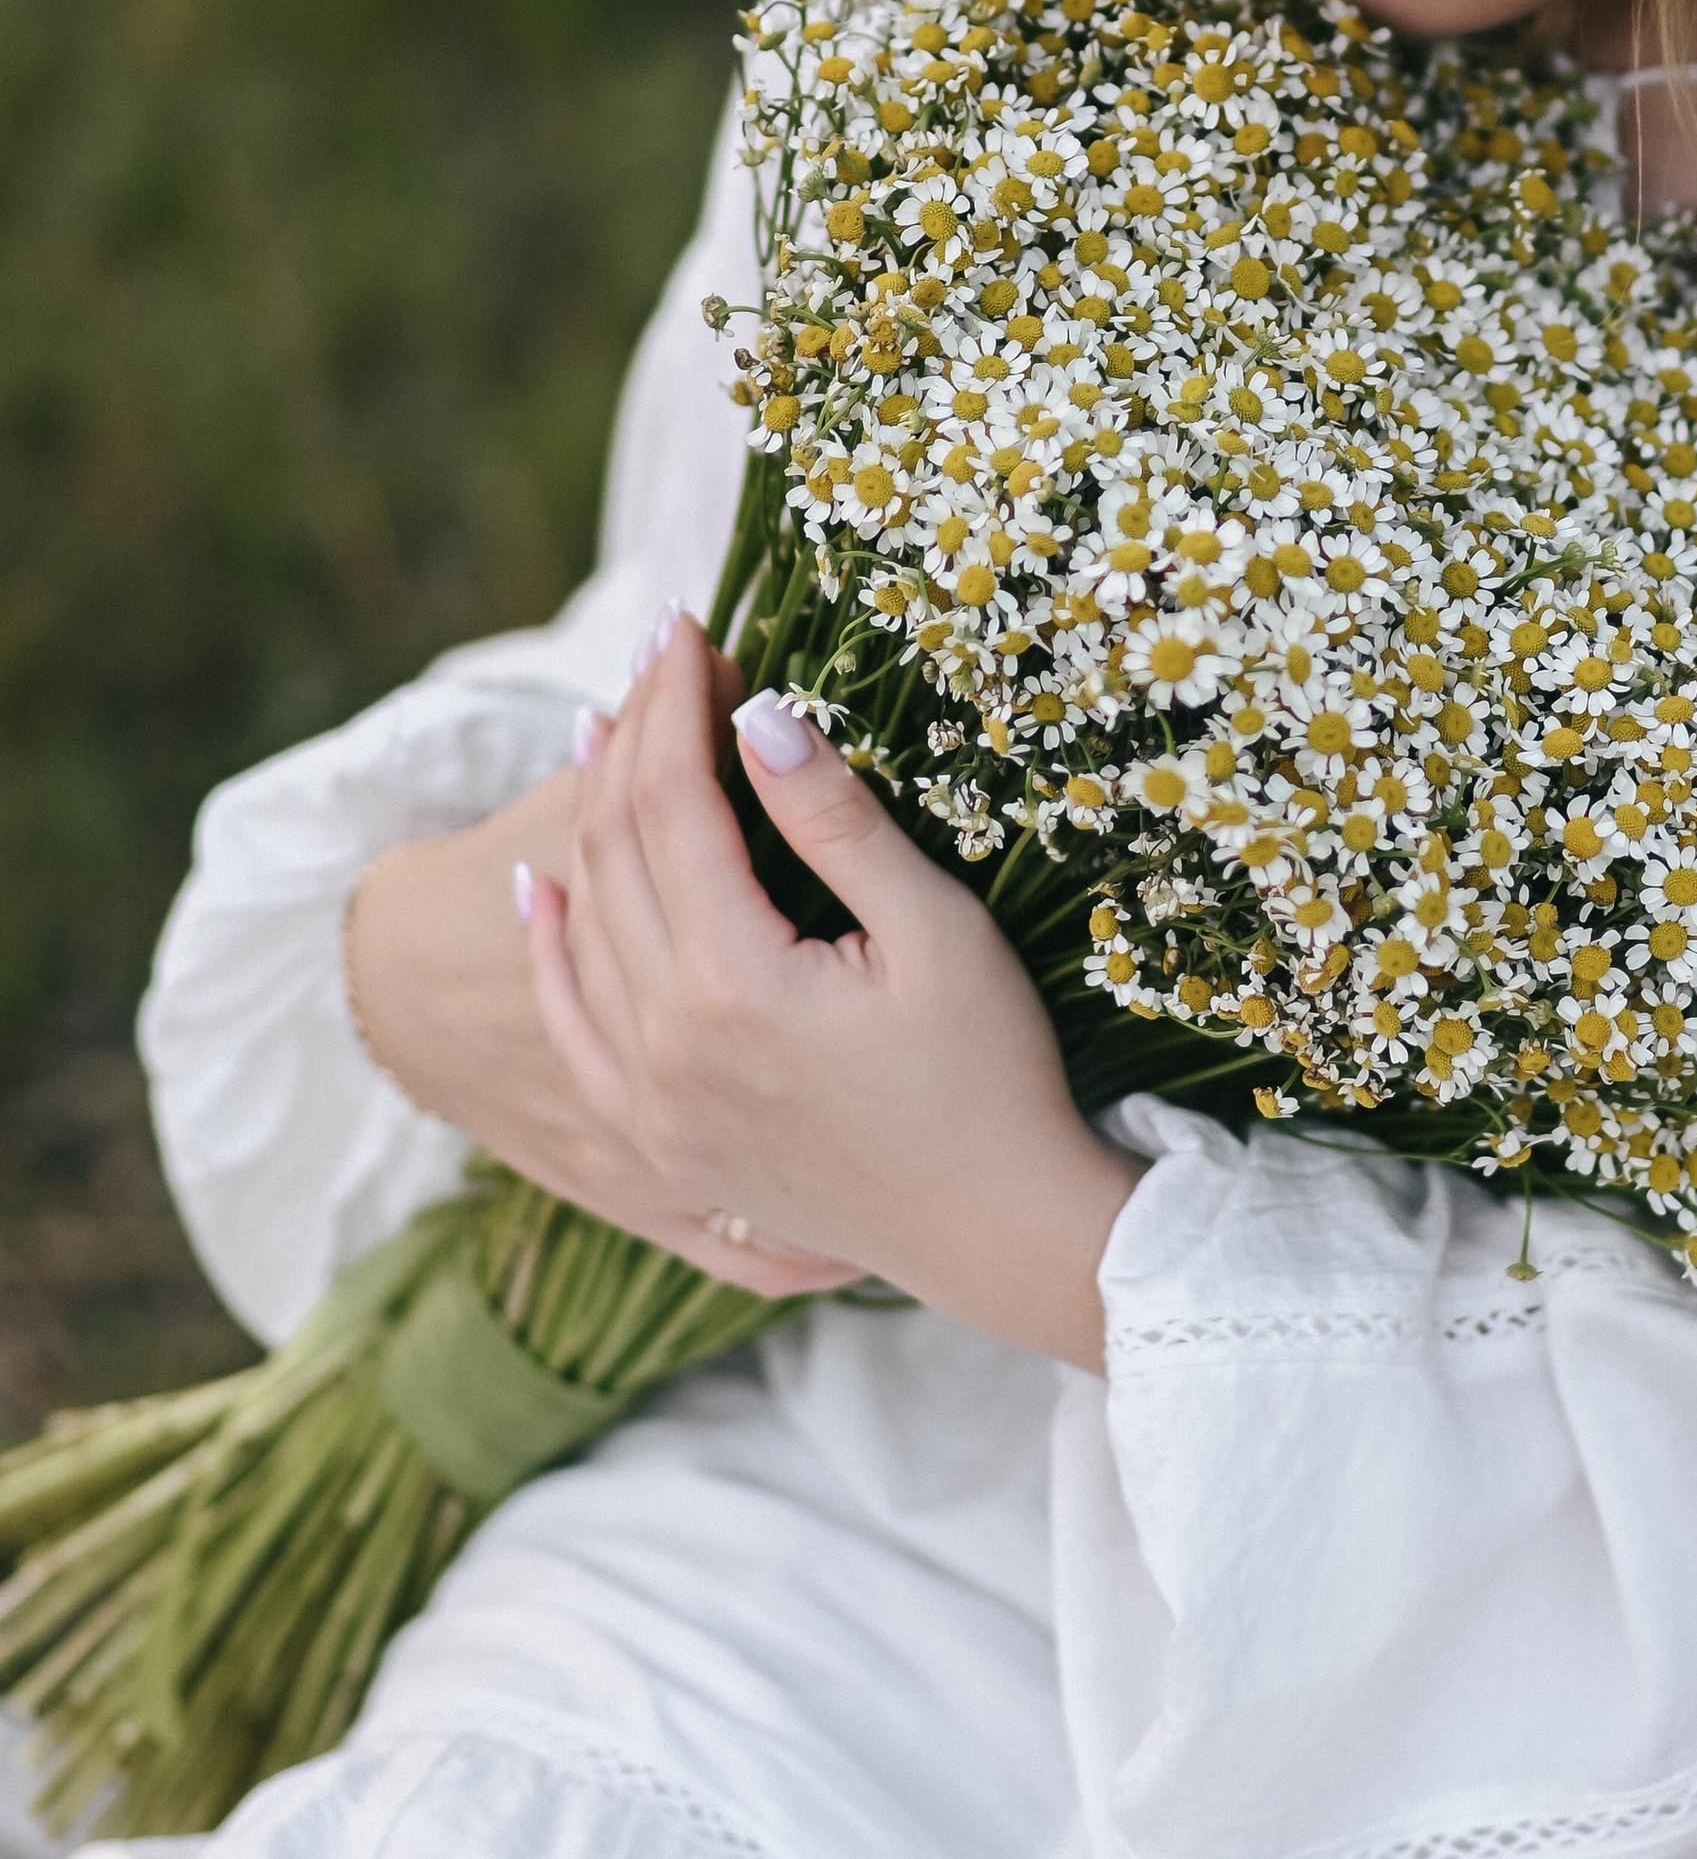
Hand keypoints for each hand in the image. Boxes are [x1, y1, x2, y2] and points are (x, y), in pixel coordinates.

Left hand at [524, 622, 1142, 1370]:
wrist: (994, 1230)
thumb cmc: (989, 1074)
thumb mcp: (935, 930)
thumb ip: (836, 822)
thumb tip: (759, 714)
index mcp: (734, 983)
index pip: (672, 801)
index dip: (673, 702)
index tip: (686, 628)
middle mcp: (666, 1043)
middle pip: (614, 851)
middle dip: (631, 737)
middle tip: (660, 656)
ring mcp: (650, 1099)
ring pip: (586, 922)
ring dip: (588, 817)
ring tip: (606, 728)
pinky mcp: (656, 1138)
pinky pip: (572, 1023)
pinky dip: (550, 945)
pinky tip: (539, 885)